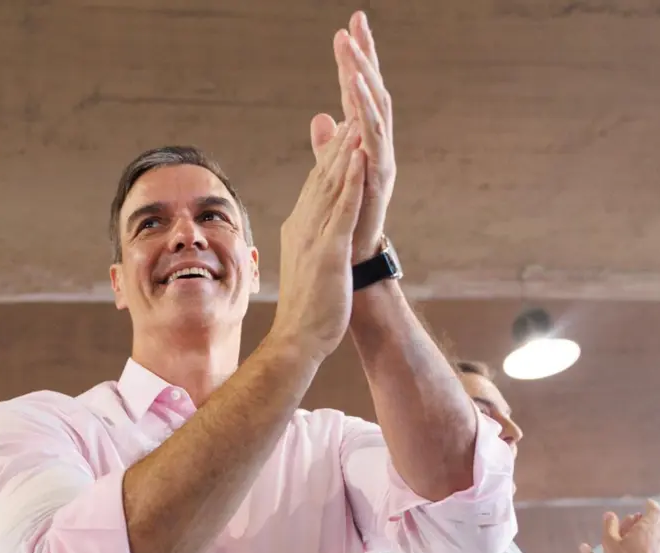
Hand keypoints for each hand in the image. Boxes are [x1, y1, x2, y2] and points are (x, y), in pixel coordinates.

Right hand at [269, 121, 366, 362]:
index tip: (345, 127)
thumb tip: (311, 224)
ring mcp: (314, 238)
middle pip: (324, 175)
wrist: (297, 339)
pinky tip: (361, 158)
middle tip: (354, 106)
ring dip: (346, 150)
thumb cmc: (305, 307)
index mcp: (300, 227)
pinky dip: (352, 182)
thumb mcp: (307, 264)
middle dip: (340, 141)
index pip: (317, 183)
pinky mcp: (328, 253)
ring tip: (359, 118)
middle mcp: (304, 225)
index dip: (332, 154)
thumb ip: (309, 239)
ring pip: (333, 185)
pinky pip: (342, 210)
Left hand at [310, 11, 395, 264]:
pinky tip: (353, 91)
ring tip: (351, 49)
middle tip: (355, 21)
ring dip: (363, 78)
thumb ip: (329, 144)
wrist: (353, 259)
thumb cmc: (346, 218)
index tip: (348, 26)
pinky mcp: (379, 178)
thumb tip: (321, 117)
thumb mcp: (332, 173)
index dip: (355, 60)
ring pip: (376, 109)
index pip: (359, 92)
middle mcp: (378, 145)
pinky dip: (365, 114)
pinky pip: (374, 140)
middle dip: (365, 56)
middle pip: (373, 91)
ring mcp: (381, 160)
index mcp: (365, 141)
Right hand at [595, 499, 659, 552]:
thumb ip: (610, 526)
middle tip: (642, 522)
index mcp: (649, 527)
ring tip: (642, 541)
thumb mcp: (609, 543)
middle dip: (652, 520)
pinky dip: (658, 551)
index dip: (652, 506)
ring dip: (654, 536)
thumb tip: (609, 514)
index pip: (656, 511)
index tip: (648, 503)